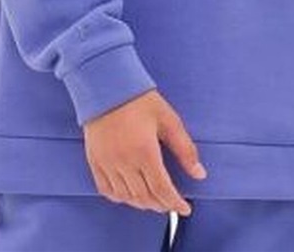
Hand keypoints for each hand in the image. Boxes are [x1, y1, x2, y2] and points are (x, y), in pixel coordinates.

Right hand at [82, 88, 206, 216]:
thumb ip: (185, 149)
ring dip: (143, 204)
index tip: (185, 208)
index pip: (162, 189)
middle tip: (172, 204)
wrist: (106, 84)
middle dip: (162, 205)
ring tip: (155, 200)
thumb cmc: (139, 99)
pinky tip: (130, 195)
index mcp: (144, 151)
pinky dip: (120, 197)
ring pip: (126, 197)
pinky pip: (106, 190)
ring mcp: (107, 163)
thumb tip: (199, 174)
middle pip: (145, 198)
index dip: (175, 203)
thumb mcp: (168, 119)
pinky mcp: (94, 161)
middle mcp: (124, 161)